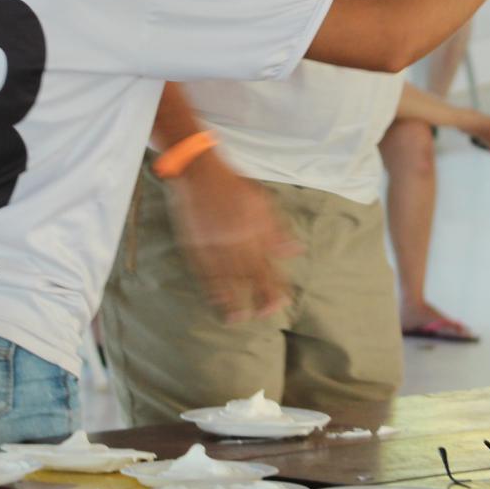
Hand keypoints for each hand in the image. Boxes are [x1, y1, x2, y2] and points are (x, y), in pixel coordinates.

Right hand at [163, 150, 301, 322]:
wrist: (199, 170)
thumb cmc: (234, 185)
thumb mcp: (262, 201)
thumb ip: (277, 230)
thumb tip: (296, 251)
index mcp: (254, 228)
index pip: (268, 264)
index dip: (275, 285)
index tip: (281, 302)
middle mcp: (235, 237)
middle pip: (249, 273)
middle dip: (258, 295)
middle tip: (264, 315)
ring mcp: (213, 241)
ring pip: (226, 276)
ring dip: (232, 298)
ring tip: (238, 318)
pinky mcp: (194, 242)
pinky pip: (203, 269)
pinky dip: (210, 286)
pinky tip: (216, 299)